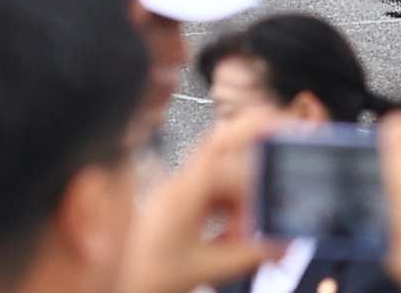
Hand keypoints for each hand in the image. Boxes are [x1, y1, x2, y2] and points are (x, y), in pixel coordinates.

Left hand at [124, 107, 279, 292]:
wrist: (120, 289)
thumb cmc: (147, 278)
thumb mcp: (207, 269)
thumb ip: (250, 254)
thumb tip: (280, 244)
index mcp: (181, 193)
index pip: (218, 145)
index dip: (248, 128)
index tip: (275, 123)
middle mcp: (176, 187)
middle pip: (228, 176)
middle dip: (250, 202)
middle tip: (261, 234)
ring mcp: (174, 196)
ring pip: (221, 190)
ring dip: (238, 214)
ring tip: (241, 246)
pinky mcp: (173, 207)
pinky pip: (209, 202)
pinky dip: (225, 219)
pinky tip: (228, 243)